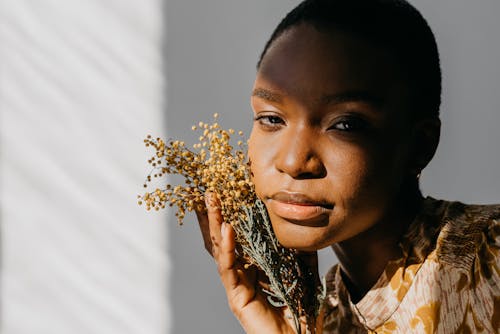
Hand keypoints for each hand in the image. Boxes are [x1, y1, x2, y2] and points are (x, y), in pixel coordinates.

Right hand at [196, 192, 322, 333]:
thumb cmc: (304, 317)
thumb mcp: (306, 278)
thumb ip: (303, 258)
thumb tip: (305, 237)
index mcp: (255, 272)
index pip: (240, 241)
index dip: (234, 219)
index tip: (231, 196)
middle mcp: (242, 278)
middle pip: (226, 241)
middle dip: (217, 216)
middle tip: (211, 193)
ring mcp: (237, 287)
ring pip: (222, 251)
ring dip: (216, 224)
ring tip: (212, 201)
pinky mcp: (237, 298)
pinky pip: (229, 268)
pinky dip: (228, 247)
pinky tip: (226, 227)